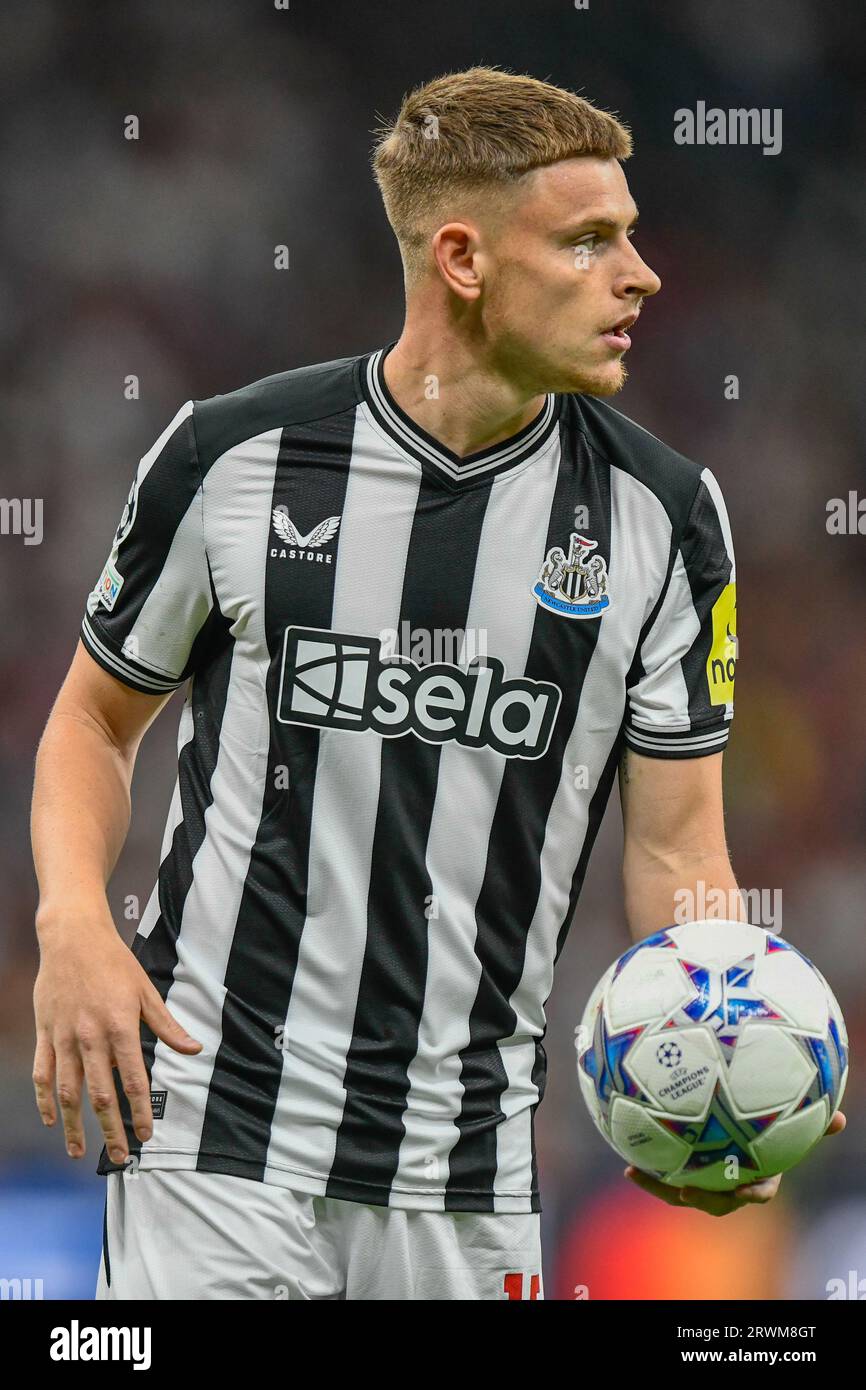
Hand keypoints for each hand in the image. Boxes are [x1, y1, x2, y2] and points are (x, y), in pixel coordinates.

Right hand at [33, 905, 201, 1164]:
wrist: (73, 937)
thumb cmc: (114, 963)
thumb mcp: (146, 991)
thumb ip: (168, 1026)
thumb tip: (194, 1049)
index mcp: (120, 1028)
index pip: (133, 1081)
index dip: (140, 1112)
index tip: (146, 1136)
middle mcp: (90, 1038)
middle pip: (100, 1095)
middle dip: (111, 1129)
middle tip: (120, 1156)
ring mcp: (64, 1037)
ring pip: (68, 1091)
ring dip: (74, 1125)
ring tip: (79, 1151)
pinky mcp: (45, 1033)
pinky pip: (42, 1073)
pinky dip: (45, 1100)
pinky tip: (51, 1120)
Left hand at [624, 1110, 845, 1215]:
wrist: (740, 1139)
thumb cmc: (768, 1131)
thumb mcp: (789, 1126)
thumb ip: (813, 1124)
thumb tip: (842, 1118)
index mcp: (757, 1176)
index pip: (760, 1191)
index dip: (755, 1192)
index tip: (748, 1189)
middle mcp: (730, 1185)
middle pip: (717, 1202)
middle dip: (702, 1199)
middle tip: (684, 1189)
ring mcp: (705, 1182)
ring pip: (684, 1193)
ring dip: (660, 1186)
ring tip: (636, 1174)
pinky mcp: (683, 1173)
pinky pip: (665, 1176)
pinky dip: (648, 1171)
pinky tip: (626, 1162)